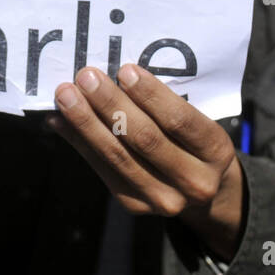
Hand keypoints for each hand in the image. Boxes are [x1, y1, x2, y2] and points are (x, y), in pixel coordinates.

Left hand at [48, 63, 244, 260]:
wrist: (206, 192)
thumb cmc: (196, 142)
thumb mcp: (199, 123)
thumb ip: (169, 104)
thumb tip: (116, 72)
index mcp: (215, 151)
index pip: (180, 121)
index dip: (151, 95)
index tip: (125, 69)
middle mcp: (193, 181)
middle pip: (146, 139)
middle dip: (111, 104)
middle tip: (86, 76)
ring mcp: (163, 199)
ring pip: (118, 156)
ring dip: (86, 123)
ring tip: (66, 95)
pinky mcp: (135, 205)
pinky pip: (102, 169)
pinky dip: (78, 142)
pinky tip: (59, 120)